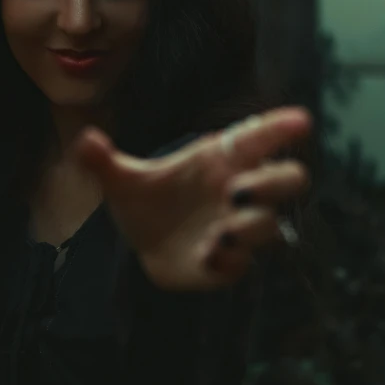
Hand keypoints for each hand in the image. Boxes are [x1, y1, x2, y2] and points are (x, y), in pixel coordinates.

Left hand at [71, 107, 310, 291]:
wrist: (142, 245)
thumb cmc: (145, 200)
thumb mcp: (120, 180)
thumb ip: (103, 161)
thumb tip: (84, 138)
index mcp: (218, 159)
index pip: (256, 137)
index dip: (280, 128)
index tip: (300, 120)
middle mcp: (236, 189)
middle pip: (286, 179)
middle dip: (274, 182)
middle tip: (237, 190)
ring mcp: (238, 227)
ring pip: (271, 224)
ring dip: (250, 227)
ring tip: (219, 234)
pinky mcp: (230, 263)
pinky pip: (245, 264)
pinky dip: (230, 261)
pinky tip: (207, 256)